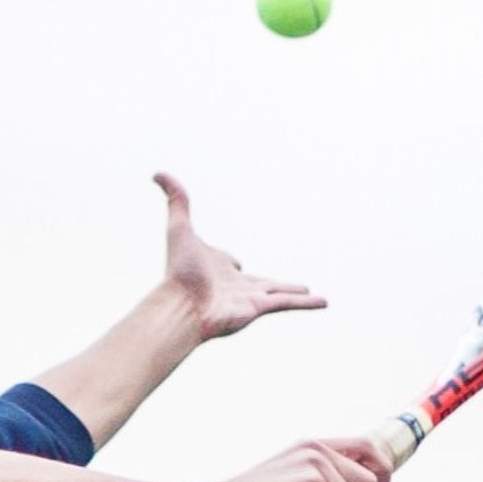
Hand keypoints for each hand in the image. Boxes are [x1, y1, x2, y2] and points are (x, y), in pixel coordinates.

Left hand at [155, 172, 324, 341]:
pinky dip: (306, 303)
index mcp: (217, 268)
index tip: (229, 263)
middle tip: (286, 286)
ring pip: (278, 292)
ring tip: (312, 293)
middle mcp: (233, 285)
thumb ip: (176, 201)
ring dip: (295, 293)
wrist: (183, 304)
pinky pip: (288, 303)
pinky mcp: (259, 308)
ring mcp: (248, 298)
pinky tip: (323, 302)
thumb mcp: (179, 228)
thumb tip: (159, 173)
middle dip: (271, 283)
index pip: (229, 263)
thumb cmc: (179, 271)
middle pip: (259, 281)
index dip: (228, 261)